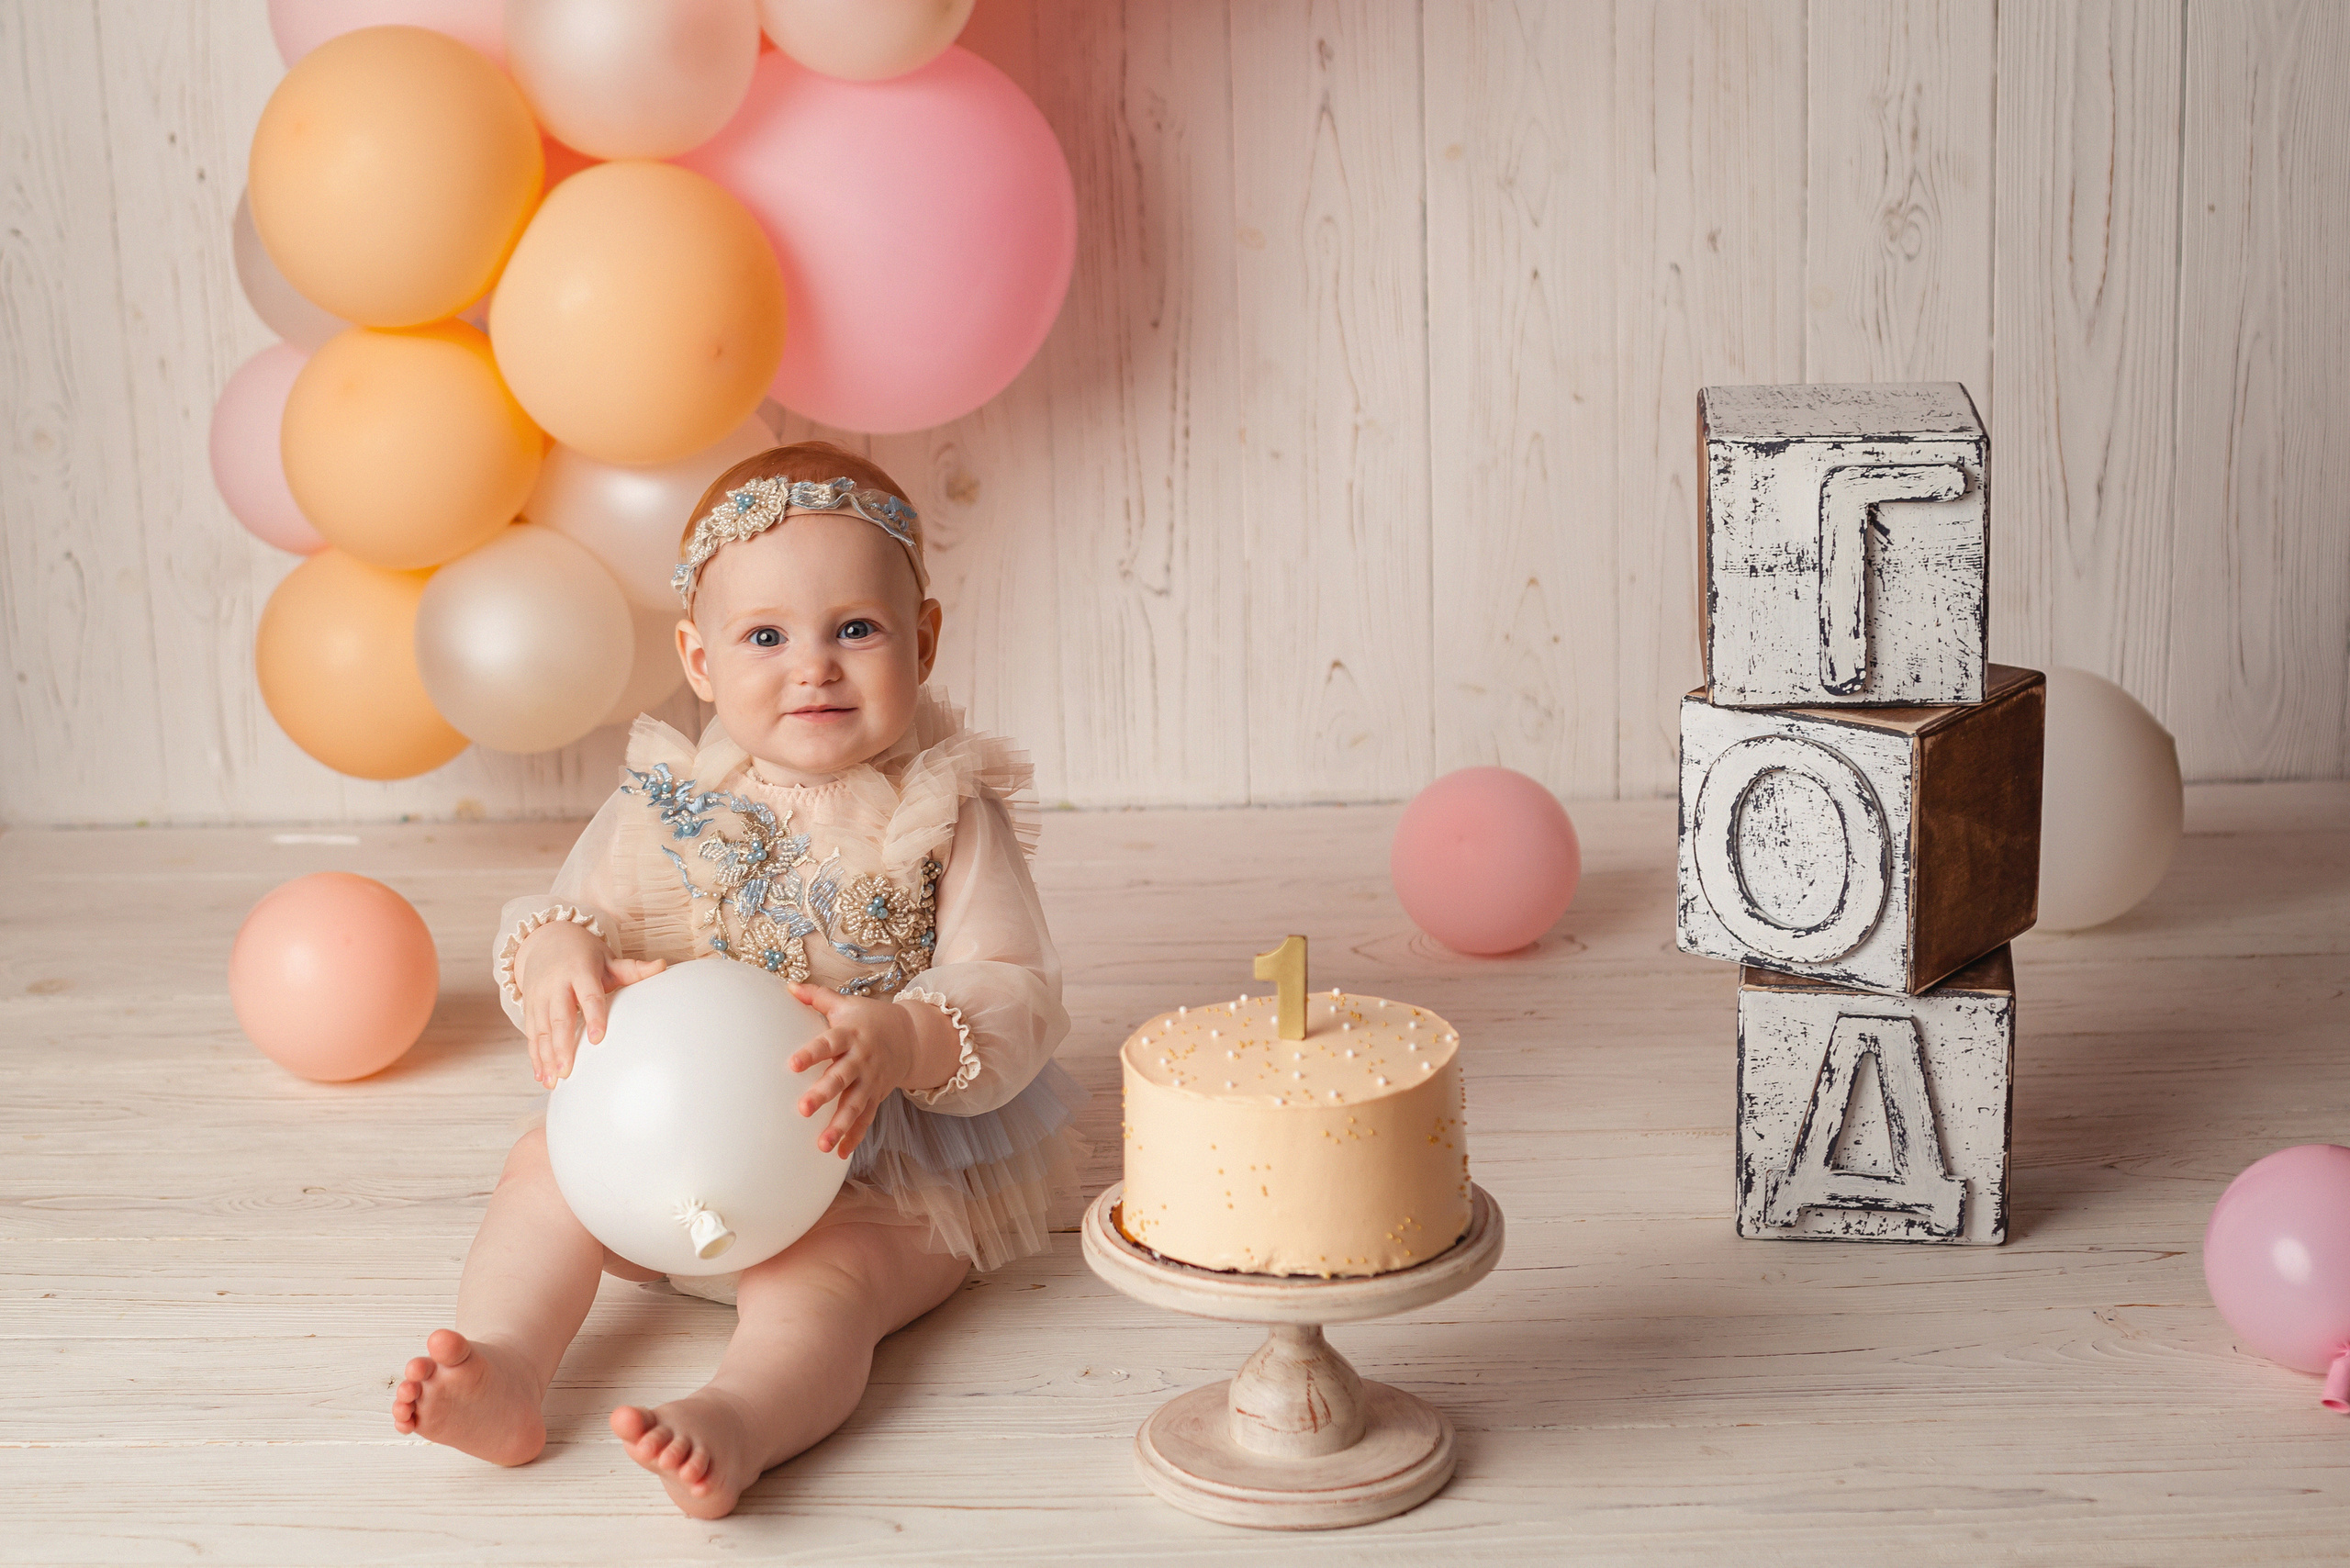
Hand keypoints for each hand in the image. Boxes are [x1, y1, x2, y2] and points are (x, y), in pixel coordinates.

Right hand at [514, 920, 665, 1088]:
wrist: (544, 940)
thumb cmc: (583, 954)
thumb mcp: (607, 958)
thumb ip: (632, 968)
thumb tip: (662, 966)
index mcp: (579, 971)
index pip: (588, 996)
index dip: (593, 1016)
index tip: (597, 1039)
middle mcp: (555, 984)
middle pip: (559, 1018)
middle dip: (562, 1045)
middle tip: (569, 1071)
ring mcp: (539, 997)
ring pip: (541, 1030)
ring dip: (546, 1057)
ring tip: (554, 1081)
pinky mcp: (529, 1007)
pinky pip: (531, 1035)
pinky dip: (535, 1057)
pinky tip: (542, 1076)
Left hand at [787, 984, 961, 1158]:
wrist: (911, 1036)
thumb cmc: (870, 1019)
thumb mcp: (846, 1004)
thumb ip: (817, 997)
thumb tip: (788, 986)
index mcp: (850, 1035)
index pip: (827, 1044)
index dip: (811, 1054)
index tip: (791, 1065)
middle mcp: (861, 1059)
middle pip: (841, 1078)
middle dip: (823, 1094)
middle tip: (802, 1109)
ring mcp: (870, 1080)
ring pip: (854, 1105)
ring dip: (839, 1125)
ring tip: (822, 1145)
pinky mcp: (877, 1096)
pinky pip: (866, 1119)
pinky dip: (854, 1136)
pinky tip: (839, 1154)